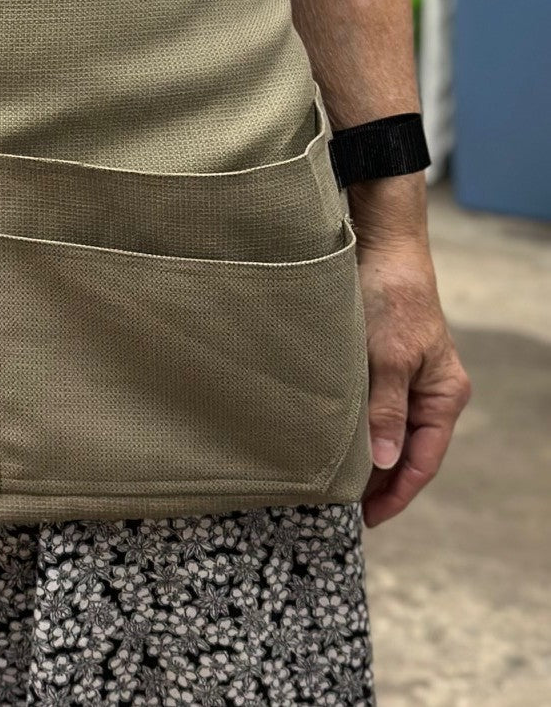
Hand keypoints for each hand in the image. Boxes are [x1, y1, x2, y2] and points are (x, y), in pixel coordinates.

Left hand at [357, 233, 470, 527]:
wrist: (380, 249)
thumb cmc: (391, 300)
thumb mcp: (389, 358)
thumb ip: (386, 410)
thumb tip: (382, 462)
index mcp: (443, 397)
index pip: (422, 461)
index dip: (395, 493)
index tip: (368, 519)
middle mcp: (426, 393)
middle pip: (403, 451)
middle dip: (376, 481)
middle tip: (338, 508)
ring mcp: (402, 379)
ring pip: (382, 430)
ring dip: (361, 455)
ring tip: (329, 482)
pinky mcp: (378, 364)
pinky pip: (367, 408)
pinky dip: (351, 427)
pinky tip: (327, 439)